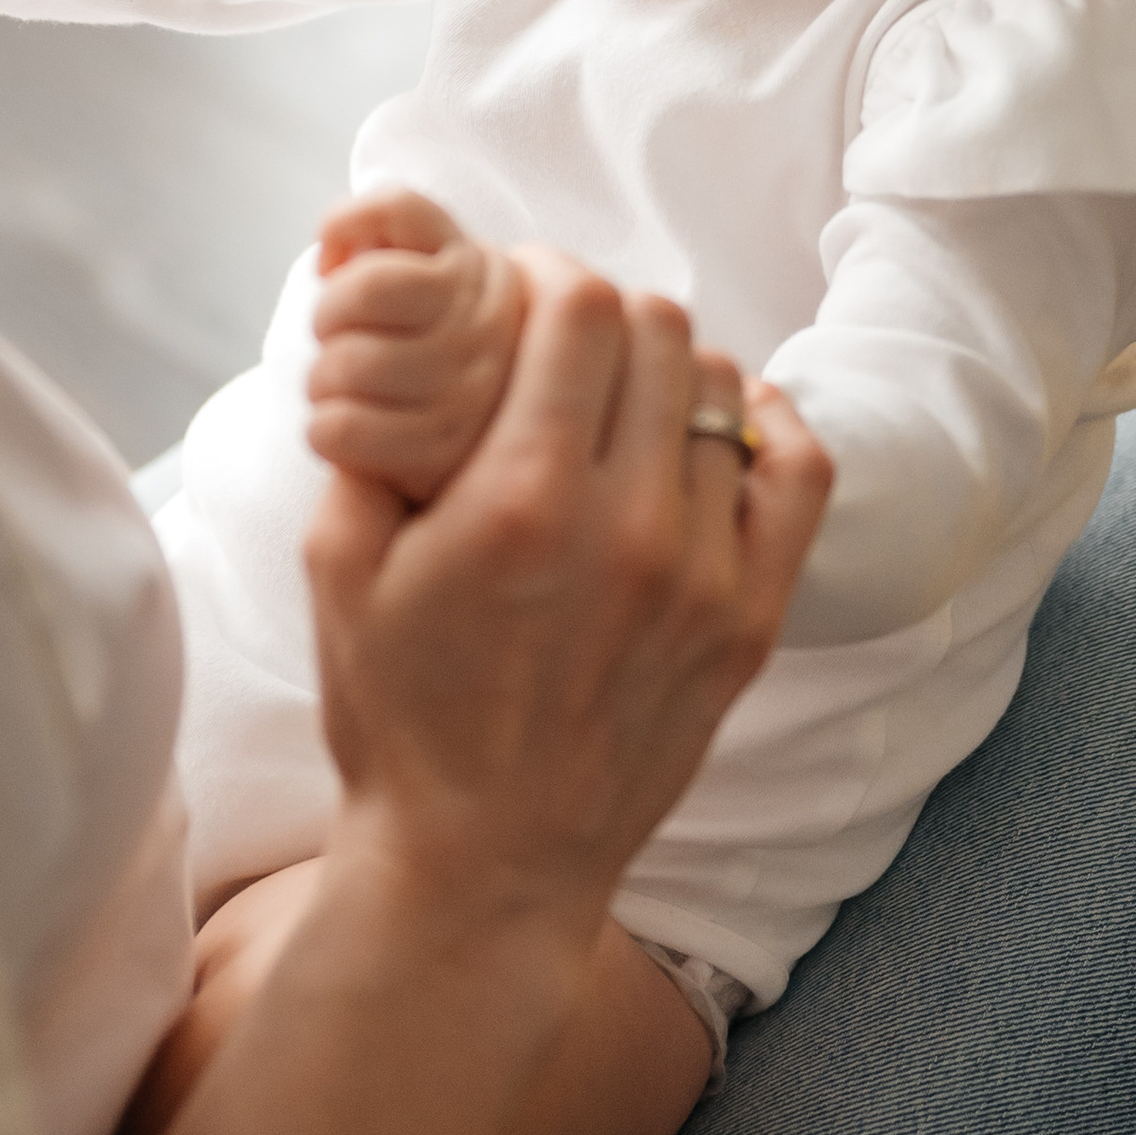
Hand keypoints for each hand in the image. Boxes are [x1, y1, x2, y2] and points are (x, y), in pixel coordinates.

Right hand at [306, 259, 825, 956]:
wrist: (483, 863)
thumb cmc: (400, 717)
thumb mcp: (337, 571)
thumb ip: (365, 443)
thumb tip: (393, 348)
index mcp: (519, 501)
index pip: (580, 308)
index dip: (549, 271)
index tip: (520, 287)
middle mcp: (626, 527)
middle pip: (659, 329)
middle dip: (603, 311)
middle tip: (563, 340)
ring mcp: (701, 577)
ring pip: (722, 390)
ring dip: (668, 371)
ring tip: (623, 400)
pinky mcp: (748, 622)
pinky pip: (797, 474)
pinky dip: (764, 428)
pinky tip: (718, 432)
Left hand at [307, 188, 527, 501]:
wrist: (484, 436)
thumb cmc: (428, 339)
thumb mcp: (424, 270)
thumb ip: (381, 237)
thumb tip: (332, 259)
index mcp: (472, 266)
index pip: (398, 210)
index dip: (344, 225)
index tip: (336, 263)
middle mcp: (484, 322)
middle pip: (361, 289)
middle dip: (325, 316)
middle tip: (335, 340)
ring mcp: (469, 388)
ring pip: (344, 363)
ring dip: (320, 380)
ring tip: (339, 388)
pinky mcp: (441, 449)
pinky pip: (340, 428)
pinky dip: (321, 429)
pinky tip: (340, 427)